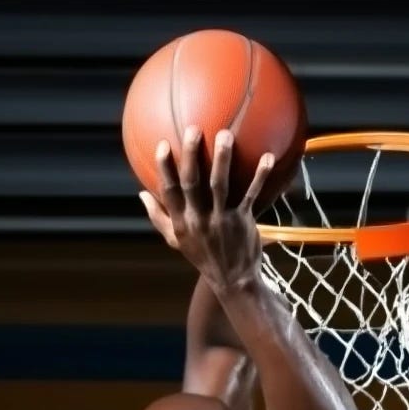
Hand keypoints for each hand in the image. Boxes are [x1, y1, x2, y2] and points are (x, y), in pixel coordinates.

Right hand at [138, 127, 273, 292]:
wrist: (233, 280)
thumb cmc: (203, 256)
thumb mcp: (177, 241)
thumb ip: (159, 217)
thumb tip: (141, 194)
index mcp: (182, 222)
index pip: (169, 192)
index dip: (165, 168)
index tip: (162, 144)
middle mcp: (199, 220)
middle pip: (192, 183)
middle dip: (191, 155)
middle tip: (193, 129)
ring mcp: (222, 220)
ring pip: (220, 185)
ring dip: (223, 159)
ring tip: (225, 135)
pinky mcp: (242, 221)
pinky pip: (251, 194)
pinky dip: (259, 175)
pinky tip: (267, 156)